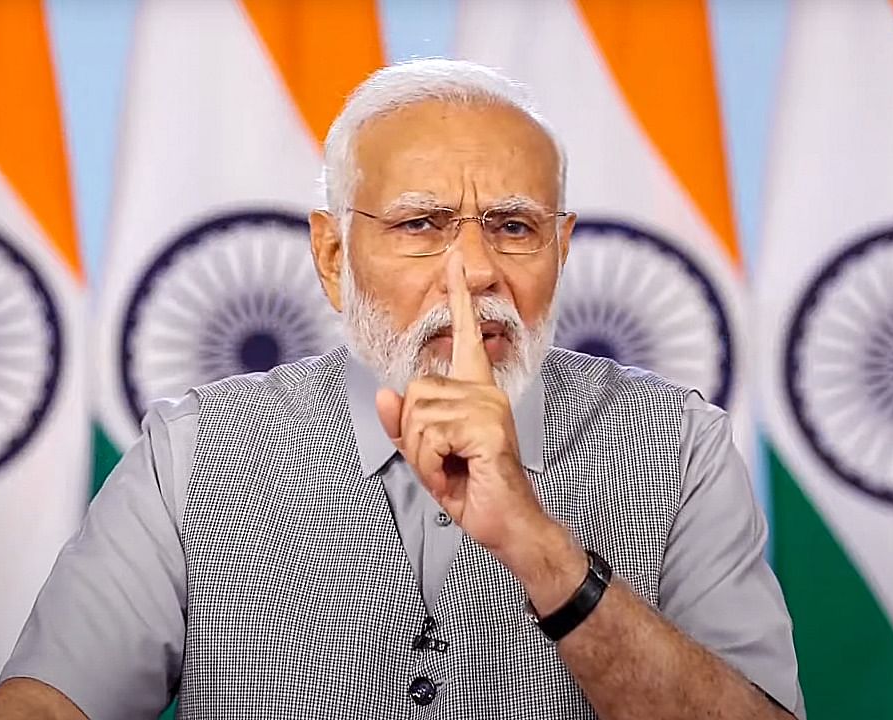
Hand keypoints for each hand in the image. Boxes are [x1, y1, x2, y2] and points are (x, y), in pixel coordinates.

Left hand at [374, 250, 553, 558]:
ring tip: (453, 470)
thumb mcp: (429, 456)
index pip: (466, 335)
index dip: (458, 298)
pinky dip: (432, 466)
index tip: (452, 263)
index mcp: (477, 390)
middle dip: (414, 438)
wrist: (507, 524)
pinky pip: (429, 437)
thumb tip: (385, 395)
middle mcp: (485, 390)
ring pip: (417, 417)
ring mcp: (487, 406)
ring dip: (423, 456)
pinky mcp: (485, 426)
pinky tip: (457, 475)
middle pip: (413, 393)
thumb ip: (406, 425)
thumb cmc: (474, 488)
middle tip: (444, 462)